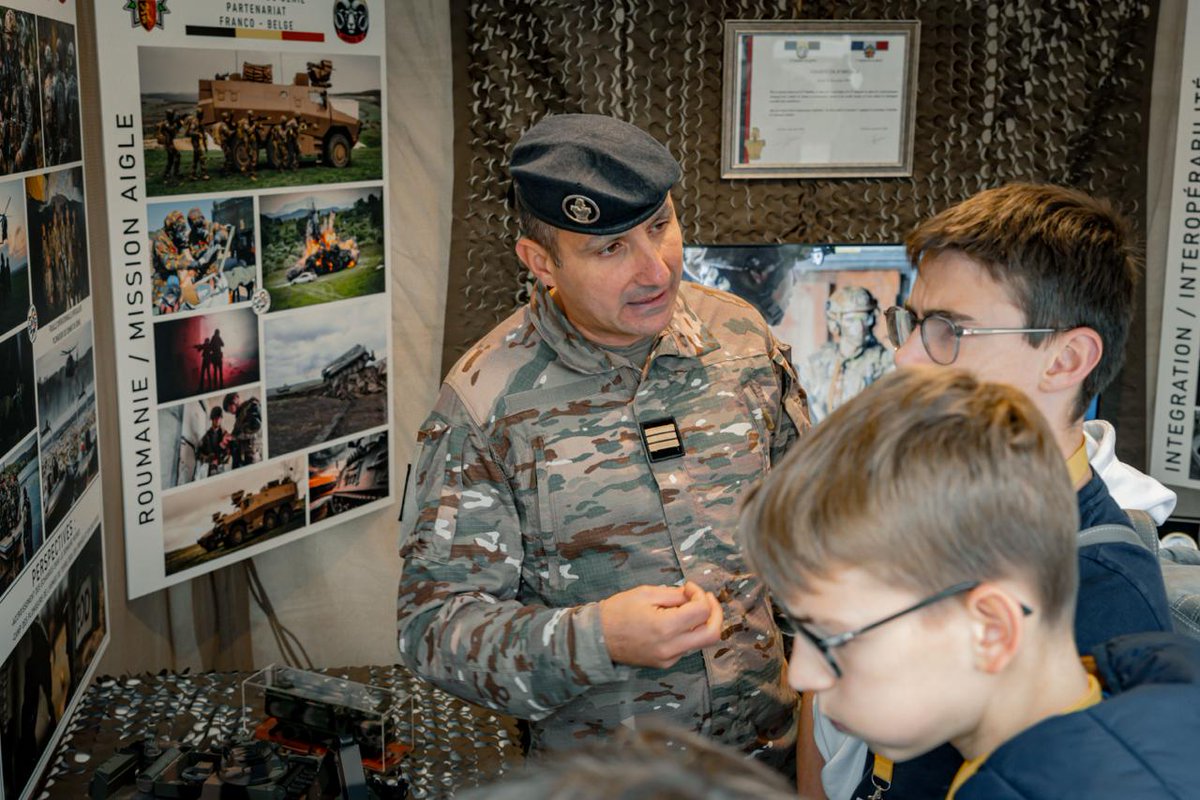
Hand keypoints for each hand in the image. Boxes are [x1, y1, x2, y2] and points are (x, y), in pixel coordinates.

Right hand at [599, 581, 722, 668]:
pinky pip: (687, 647)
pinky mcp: (665, 664)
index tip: (689, 588)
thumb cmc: (617, 611)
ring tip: (687, 608)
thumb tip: (693, 595)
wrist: (597, 638)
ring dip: (701, 623)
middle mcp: (671, 647)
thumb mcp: (645, 593)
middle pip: (713, 634)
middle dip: (715, 613)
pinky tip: (674, 622)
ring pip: (701, 641)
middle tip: (706, 599)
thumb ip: (674, 594)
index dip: (700, 594)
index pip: (702, 611)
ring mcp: (669, 659)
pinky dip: (688, 633)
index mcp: (665, 627)